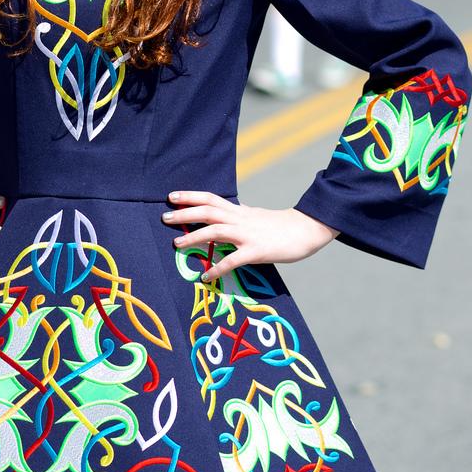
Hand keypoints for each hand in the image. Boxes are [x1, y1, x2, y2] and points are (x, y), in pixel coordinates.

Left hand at [163, 191, 338, 281]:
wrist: (306, 229)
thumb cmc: (279, 226)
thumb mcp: (254, 216)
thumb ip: (238, 215)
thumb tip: (223, 212)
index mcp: (239, 211)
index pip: (211, 198)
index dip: (191, 196)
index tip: (172, 196)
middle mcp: (240, 219)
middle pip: (208, 210)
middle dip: (185, 213)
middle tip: (165, 217)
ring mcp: (248, 235)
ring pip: (216, 231)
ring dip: (194, 237)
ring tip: (176, 244)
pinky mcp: (257, 251)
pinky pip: (233, 260)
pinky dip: (218, 267)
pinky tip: (206, 276)